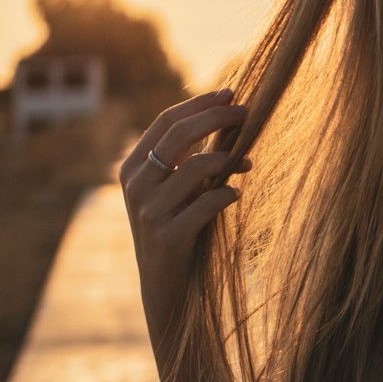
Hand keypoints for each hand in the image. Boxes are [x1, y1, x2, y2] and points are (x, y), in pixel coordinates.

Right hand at [119, 88, 250, 336]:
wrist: (166, 288)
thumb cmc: (178, 231)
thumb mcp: (176, 192)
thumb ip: (189, 160)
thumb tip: (227, 119)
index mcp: (133, 168)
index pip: (166, 122)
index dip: (200, 104)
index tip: (232, 93)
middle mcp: (135, 185)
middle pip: (179, 134)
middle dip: (218, 118)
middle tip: (249, 112)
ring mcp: (148, 211)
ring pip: (197, 166)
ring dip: (229, 159)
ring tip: (247, 162)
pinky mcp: (168, 236)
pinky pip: (207, 202)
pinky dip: (227, 194)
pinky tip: (236, 195)